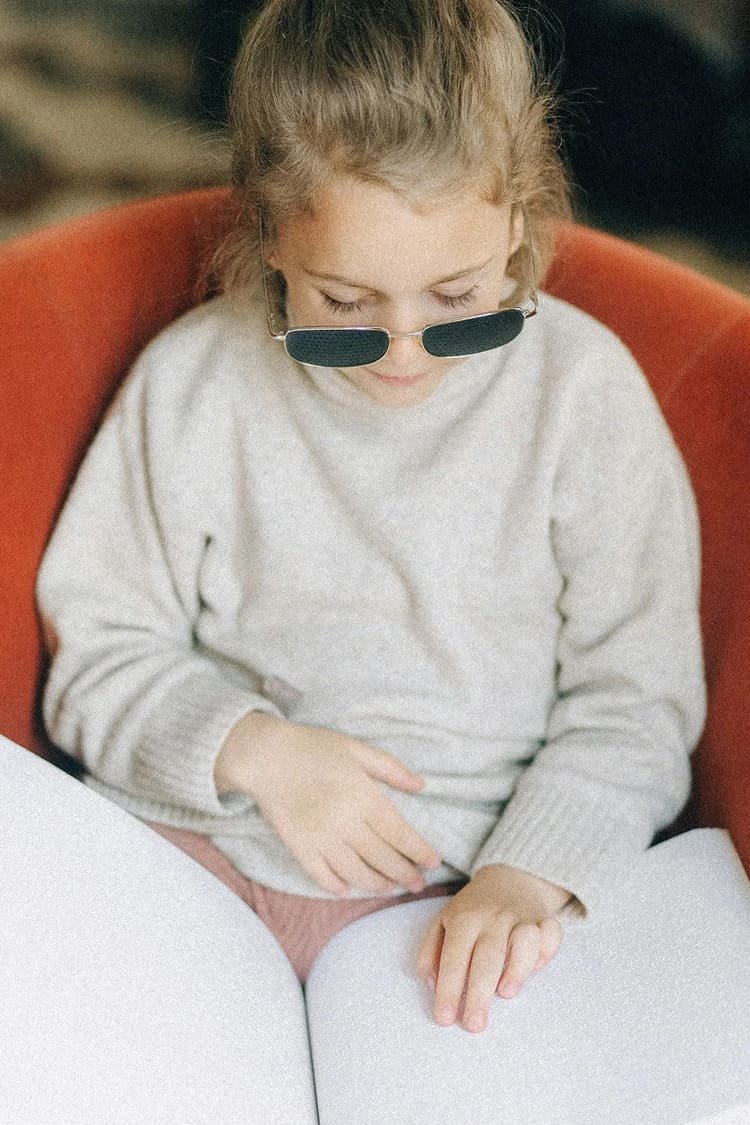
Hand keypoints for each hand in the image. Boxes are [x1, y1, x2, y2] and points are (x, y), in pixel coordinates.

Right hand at [215, 712, 441, 896]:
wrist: (266, 756)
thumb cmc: (313, 748)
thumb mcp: (356, 749)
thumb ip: (390, 768)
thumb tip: (421, 784)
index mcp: (362, 796)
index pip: (398, 832)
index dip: (418, 850)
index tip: (434, 862)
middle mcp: (344, 821)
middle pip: (382, 857)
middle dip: (405, 873)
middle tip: (419, 883)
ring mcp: (320, 837)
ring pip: (355, 872)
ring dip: (376, 884)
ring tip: (391, 887)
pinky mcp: (298, 847)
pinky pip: (321, 875)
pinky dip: (336, 885)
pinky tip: (348, 889)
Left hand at [416, 863, 570, 1032]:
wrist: (508, 877)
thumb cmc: (472, 910)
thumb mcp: (443, 922)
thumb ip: (431, 952)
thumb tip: (431, 984)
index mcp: (464, 918)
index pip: (454, 957)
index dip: (449, 989)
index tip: (445, 1019)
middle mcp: (493, 917)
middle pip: (487, 957)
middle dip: (479, 994)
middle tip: (474, 1025)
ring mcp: (522, 917)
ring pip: (524, 942)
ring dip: (517, 970)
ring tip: (505, 993)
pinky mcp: (546, 920)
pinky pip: (551, 936)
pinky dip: (547, 953)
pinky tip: (536, 968)